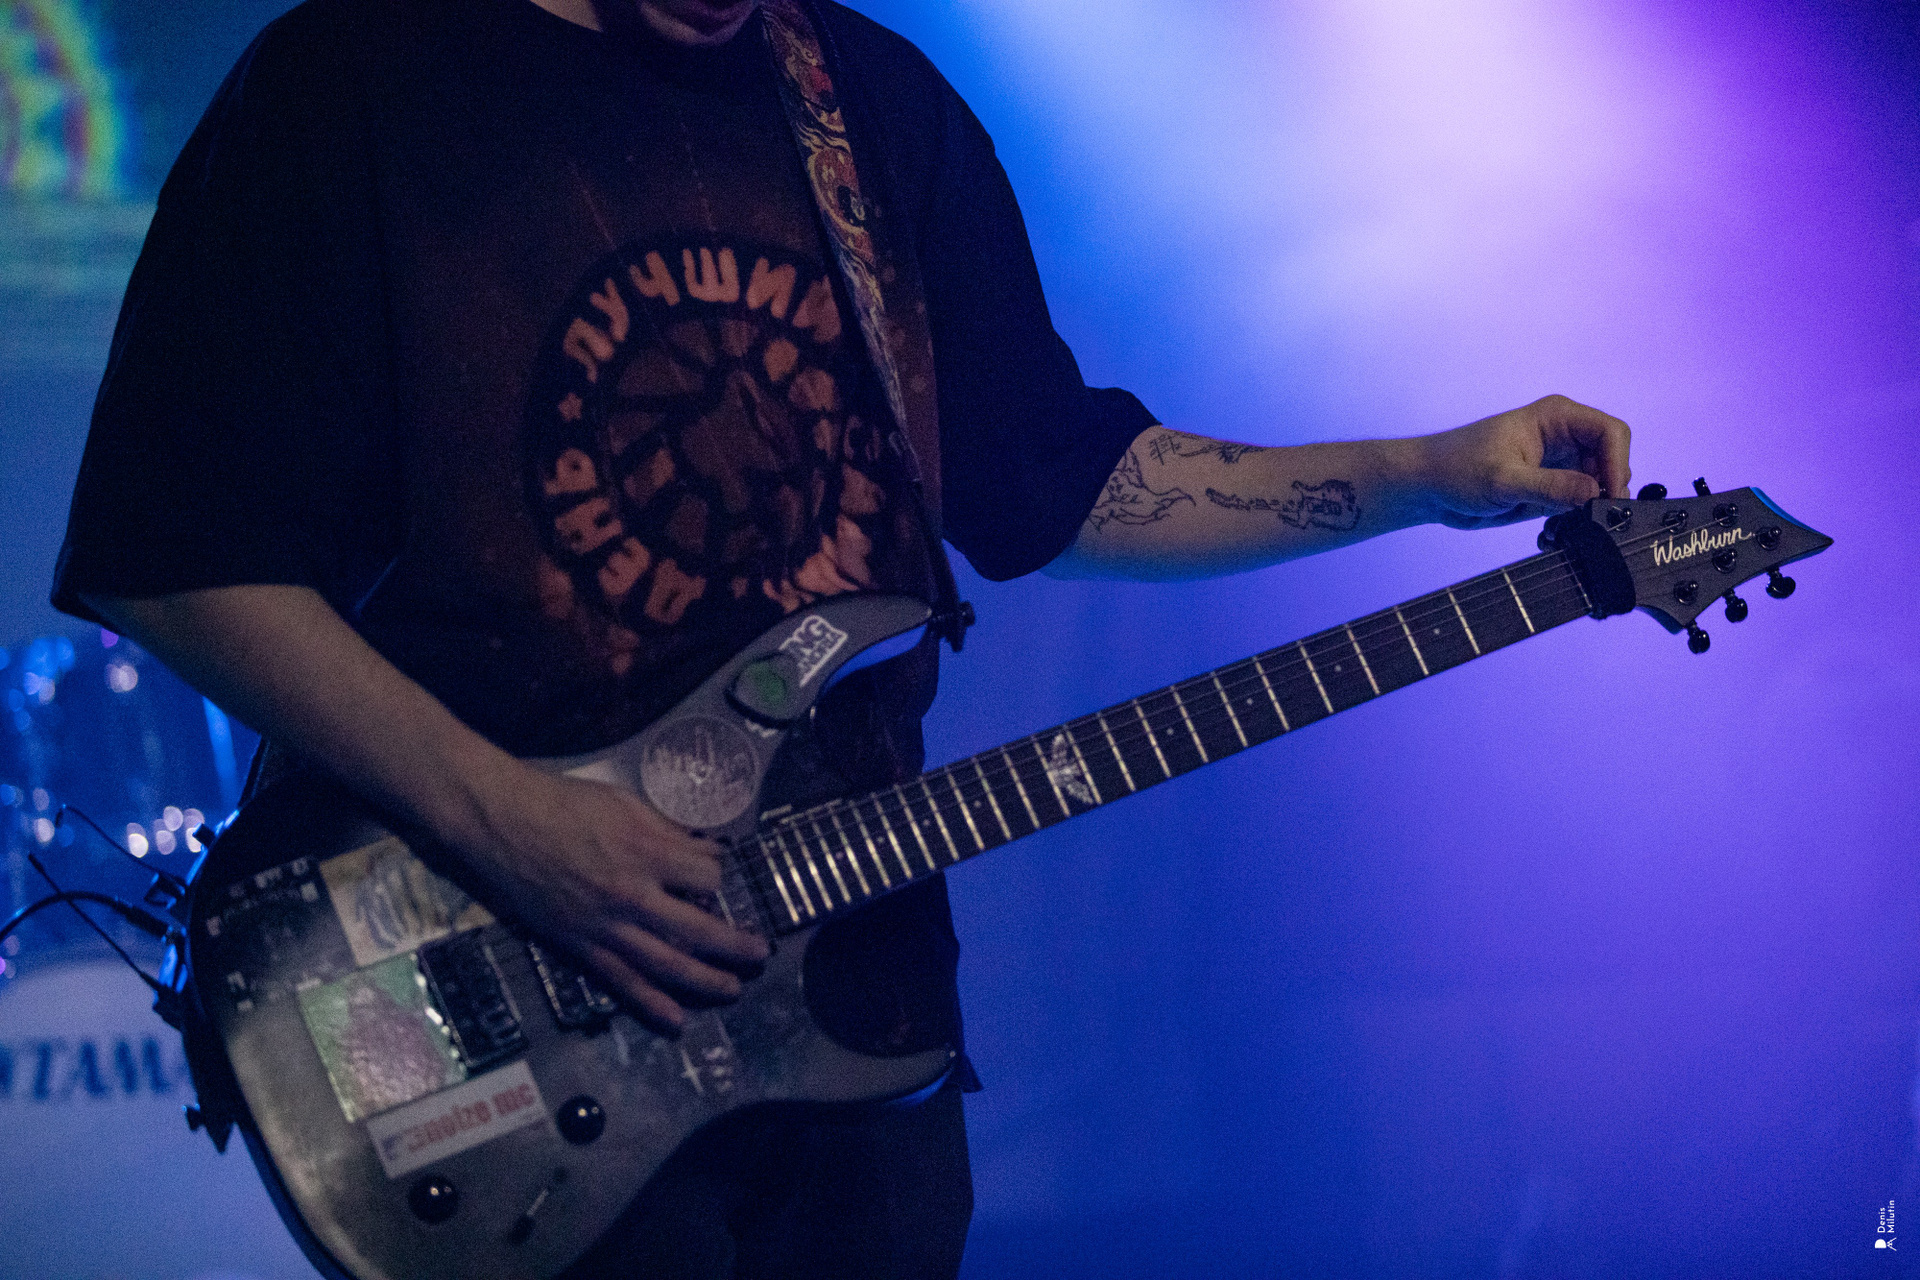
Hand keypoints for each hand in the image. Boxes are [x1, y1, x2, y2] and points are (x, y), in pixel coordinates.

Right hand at [465, 763, 770, 1031]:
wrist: (500, 822)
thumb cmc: (563, 803)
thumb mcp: (626, 803)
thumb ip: (669, 831)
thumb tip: (707, 851)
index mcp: (647, 852)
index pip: (708, 875)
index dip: (717, 875)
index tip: (712, 874)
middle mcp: (633, 896)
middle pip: (700, 930)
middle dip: (736, 946)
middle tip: (761, 954)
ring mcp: (606, 927)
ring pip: (668, 965)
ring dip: (707, 982)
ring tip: (735, 990)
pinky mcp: (580, 947)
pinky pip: (622, 982)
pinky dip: (651, 1005)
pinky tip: (676, 1022)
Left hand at [1412, 395, 1631, 528]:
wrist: (1429, 486)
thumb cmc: (1456, 469)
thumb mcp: (1503, 481)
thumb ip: (1551, 487)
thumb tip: (1595, 493)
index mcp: (1556, 417)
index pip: (1611, 432)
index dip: (1618, 464)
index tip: (1611, 496)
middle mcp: (1565, 436)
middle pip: (1612, 459)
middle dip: (1610, 487)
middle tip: (1595, 518)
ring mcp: (1560, 462)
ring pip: (1600, 483)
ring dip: (1594, 506)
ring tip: (1572, 526)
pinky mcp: (1552, 486)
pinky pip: (1581, 502)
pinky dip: (1578, 518)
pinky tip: (1557, 531)